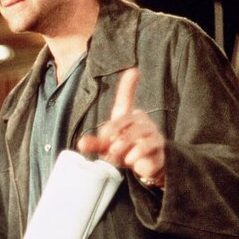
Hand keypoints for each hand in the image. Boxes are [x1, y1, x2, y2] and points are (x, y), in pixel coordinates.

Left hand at [77, 68, 165, 186]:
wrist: (144, 166)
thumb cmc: (124, 151)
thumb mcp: (106, 147)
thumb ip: (94, 144)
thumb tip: (81, 143)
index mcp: (126, 117)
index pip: (126, 99)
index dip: (128, 85)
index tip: (133, 71)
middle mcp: (140, 120)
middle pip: (125, 120)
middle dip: (114, 134)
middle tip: (108, 147)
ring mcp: (151, 130)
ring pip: (138, 131)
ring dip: (124, 143)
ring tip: (116, 154)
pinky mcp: (158, 144)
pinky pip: (149, 144)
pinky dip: (137, 152)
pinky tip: (130, 160)